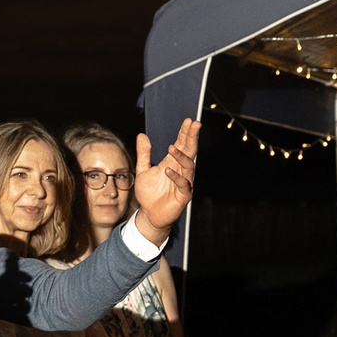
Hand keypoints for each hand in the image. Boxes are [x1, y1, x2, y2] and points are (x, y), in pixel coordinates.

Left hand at [128, 118, 202, 240]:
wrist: (149, 215)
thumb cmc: (148, 193)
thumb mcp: (142, 170)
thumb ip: (143, 153)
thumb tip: (142, 135)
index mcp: (173, 163)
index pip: (182, 144)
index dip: (185, 133)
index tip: (189, 121)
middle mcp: (181, 171)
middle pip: (190, 151)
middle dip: (192, 137)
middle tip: (195, 124)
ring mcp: (184, 183)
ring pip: (188, 166)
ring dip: (181, 156)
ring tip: (172, 147)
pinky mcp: (183, 196)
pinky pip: (184, 184)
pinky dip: (176, 177)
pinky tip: (167, 170)